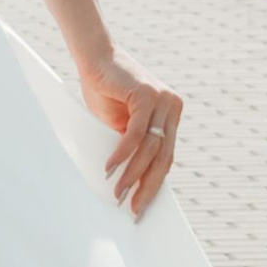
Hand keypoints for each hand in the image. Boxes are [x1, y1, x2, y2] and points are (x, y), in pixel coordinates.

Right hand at [75, 51, 182, 218]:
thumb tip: (131, 179)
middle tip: (134, 209)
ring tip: (119, 193)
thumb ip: (131, 145)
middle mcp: (172, 107)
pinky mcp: (148, 95)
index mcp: (170, 115)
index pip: (166, 156)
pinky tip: (111, 169)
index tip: (142, 204)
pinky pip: (136, 134)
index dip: (154, 182)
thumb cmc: (104, 89)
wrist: (94, 57)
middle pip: (163, 156)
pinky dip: (123, 154)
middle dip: (147, 186)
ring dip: (132, 174)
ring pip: (150, 149)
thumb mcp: (121, 124)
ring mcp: (163, 100)